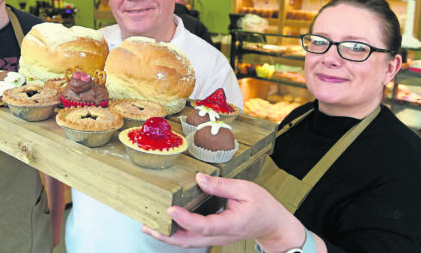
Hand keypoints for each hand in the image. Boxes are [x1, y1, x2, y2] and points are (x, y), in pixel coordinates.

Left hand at [142, 173, 304, 249]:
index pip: (204, 225)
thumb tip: (198, 178)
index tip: (171, 210)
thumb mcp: (246, 190)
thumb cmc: (262, 206)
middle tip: (148, 225)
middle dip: (166, 235)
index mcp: (230, 224)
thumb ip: (221, 185)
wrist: (272, 224)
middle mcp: (220, 235)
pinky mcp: (212, 236)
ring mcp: (216, 238)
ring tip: (149, 226)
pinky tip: (165, 226)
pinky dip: (176, 234)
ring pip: (188, 242)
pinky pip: (192, 238)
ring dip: (167, 236)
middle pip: (190, 240)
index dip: (185, 219)